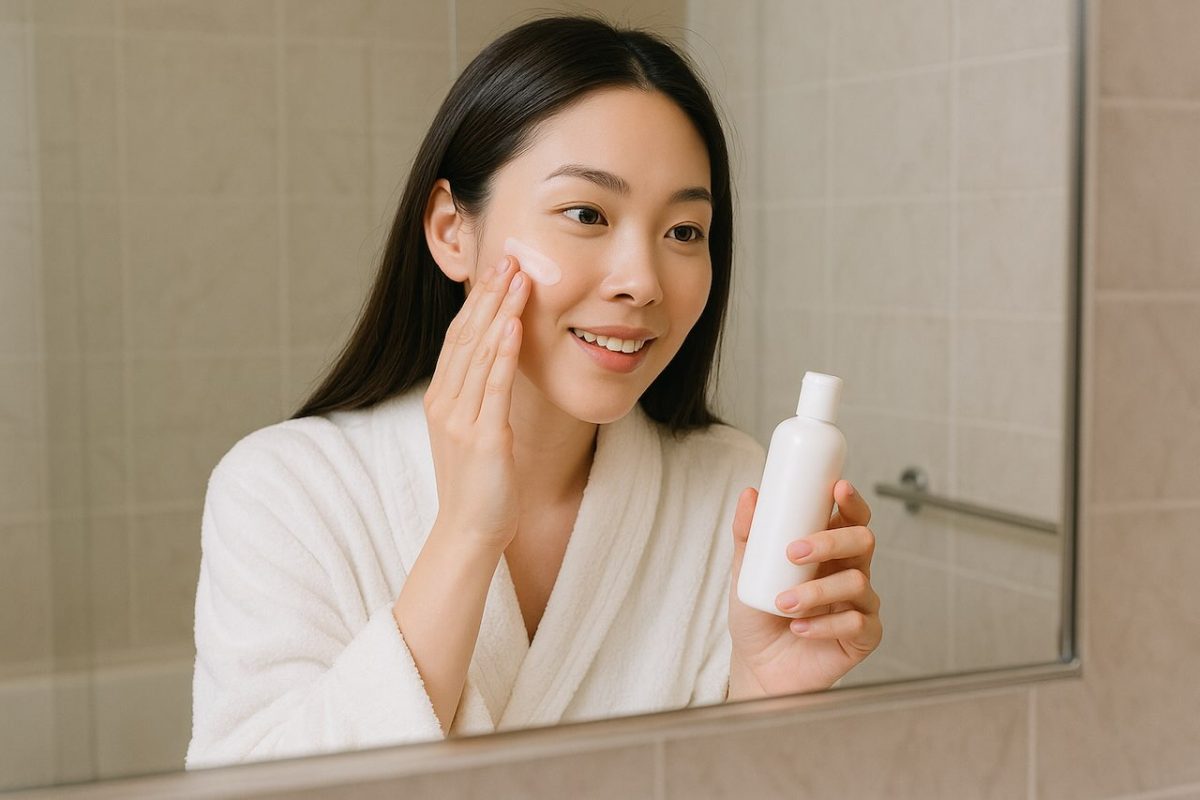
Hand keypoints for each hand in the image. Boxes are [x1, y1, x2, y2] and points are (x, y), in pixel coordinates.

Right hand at [423, 254, 530, 552]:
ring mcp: (460, 420)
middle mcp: (444, 403)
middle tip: (508, 258)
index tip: (495, 271)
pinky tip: (514, 324)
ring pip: (478, 353)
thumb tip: (496, 369)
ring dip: (499, 311)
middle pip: (465, 336)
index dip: (476, 302)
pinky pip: (492, 386)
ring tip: (517, 278)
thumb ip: (477, 400)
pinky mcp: (483, 437)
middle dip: (488, 295)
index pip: (457, 339)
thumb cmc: (478, 487)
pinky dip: (502, 352)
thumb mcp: (471, 434)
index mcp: (440, 400)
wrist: (469, 533)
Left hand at [726, 480, 882, 698]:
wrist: (759, 667)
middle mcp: (850, 572)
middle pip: (862, 542)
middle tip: (793, 553)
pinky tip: (800, 628)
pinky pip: (857, 624)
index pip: (851, 518)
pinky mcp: (864, 637)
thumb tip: (749, 495)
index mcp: (829, 551)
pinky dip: (824, 625)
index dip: (852, 501)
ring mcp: (860, 605)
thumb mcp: (746, 573)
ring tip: (784, 604)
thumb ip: (748, 535)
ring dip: (816, 592)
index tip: (837, 488)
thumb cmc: (759, 617)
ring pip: (857, 583)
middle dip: (830, 542)